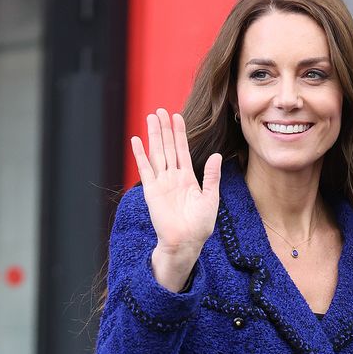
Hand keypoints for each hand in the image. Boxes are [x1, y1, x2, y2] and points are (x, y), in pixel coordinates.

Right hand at [132, 110, 221, 292]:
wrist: (186, 243)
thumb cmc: (200, 226)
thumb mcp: (210, 199)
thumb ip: (211, 177)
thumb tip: (216, 156)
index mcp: (187, 179)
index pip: (182, 151)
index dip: (180, 134)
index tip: (177, 117)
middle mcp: (173, 178)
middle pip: (168, 148)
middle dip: (165, 129)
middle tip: (161, 110)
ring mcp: (161, 183)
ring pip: (157, 154)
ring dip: (154, 136)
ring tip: (151, 118)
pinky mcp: (152, 191)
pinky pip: (145, 170)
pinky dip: (140, 155)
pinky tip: (136, 140)